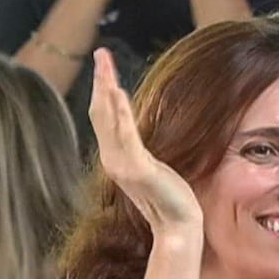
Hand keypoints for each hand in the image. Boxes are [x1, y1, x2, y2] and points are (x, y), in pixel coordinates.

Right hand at [88, 47, 201, 233]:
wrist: (178, 225)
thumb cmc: (168, 198)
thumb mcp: (149, 168)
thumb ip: (136, 151)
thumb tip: (131, 132)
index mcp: (115, 158)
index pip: (103, 118)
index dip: (102, 91)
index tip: (103, 66)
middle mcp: (113, 160)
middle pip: (101, 113)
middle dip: (101, 81)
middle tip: (101, 53)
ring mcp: (123, 165)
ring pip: (109, 120)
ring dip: (107, 89)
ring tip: (105, 65)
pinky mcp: (138, 169)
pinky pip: (126, 136)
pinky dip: (120, 114)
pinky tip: (118, 93)